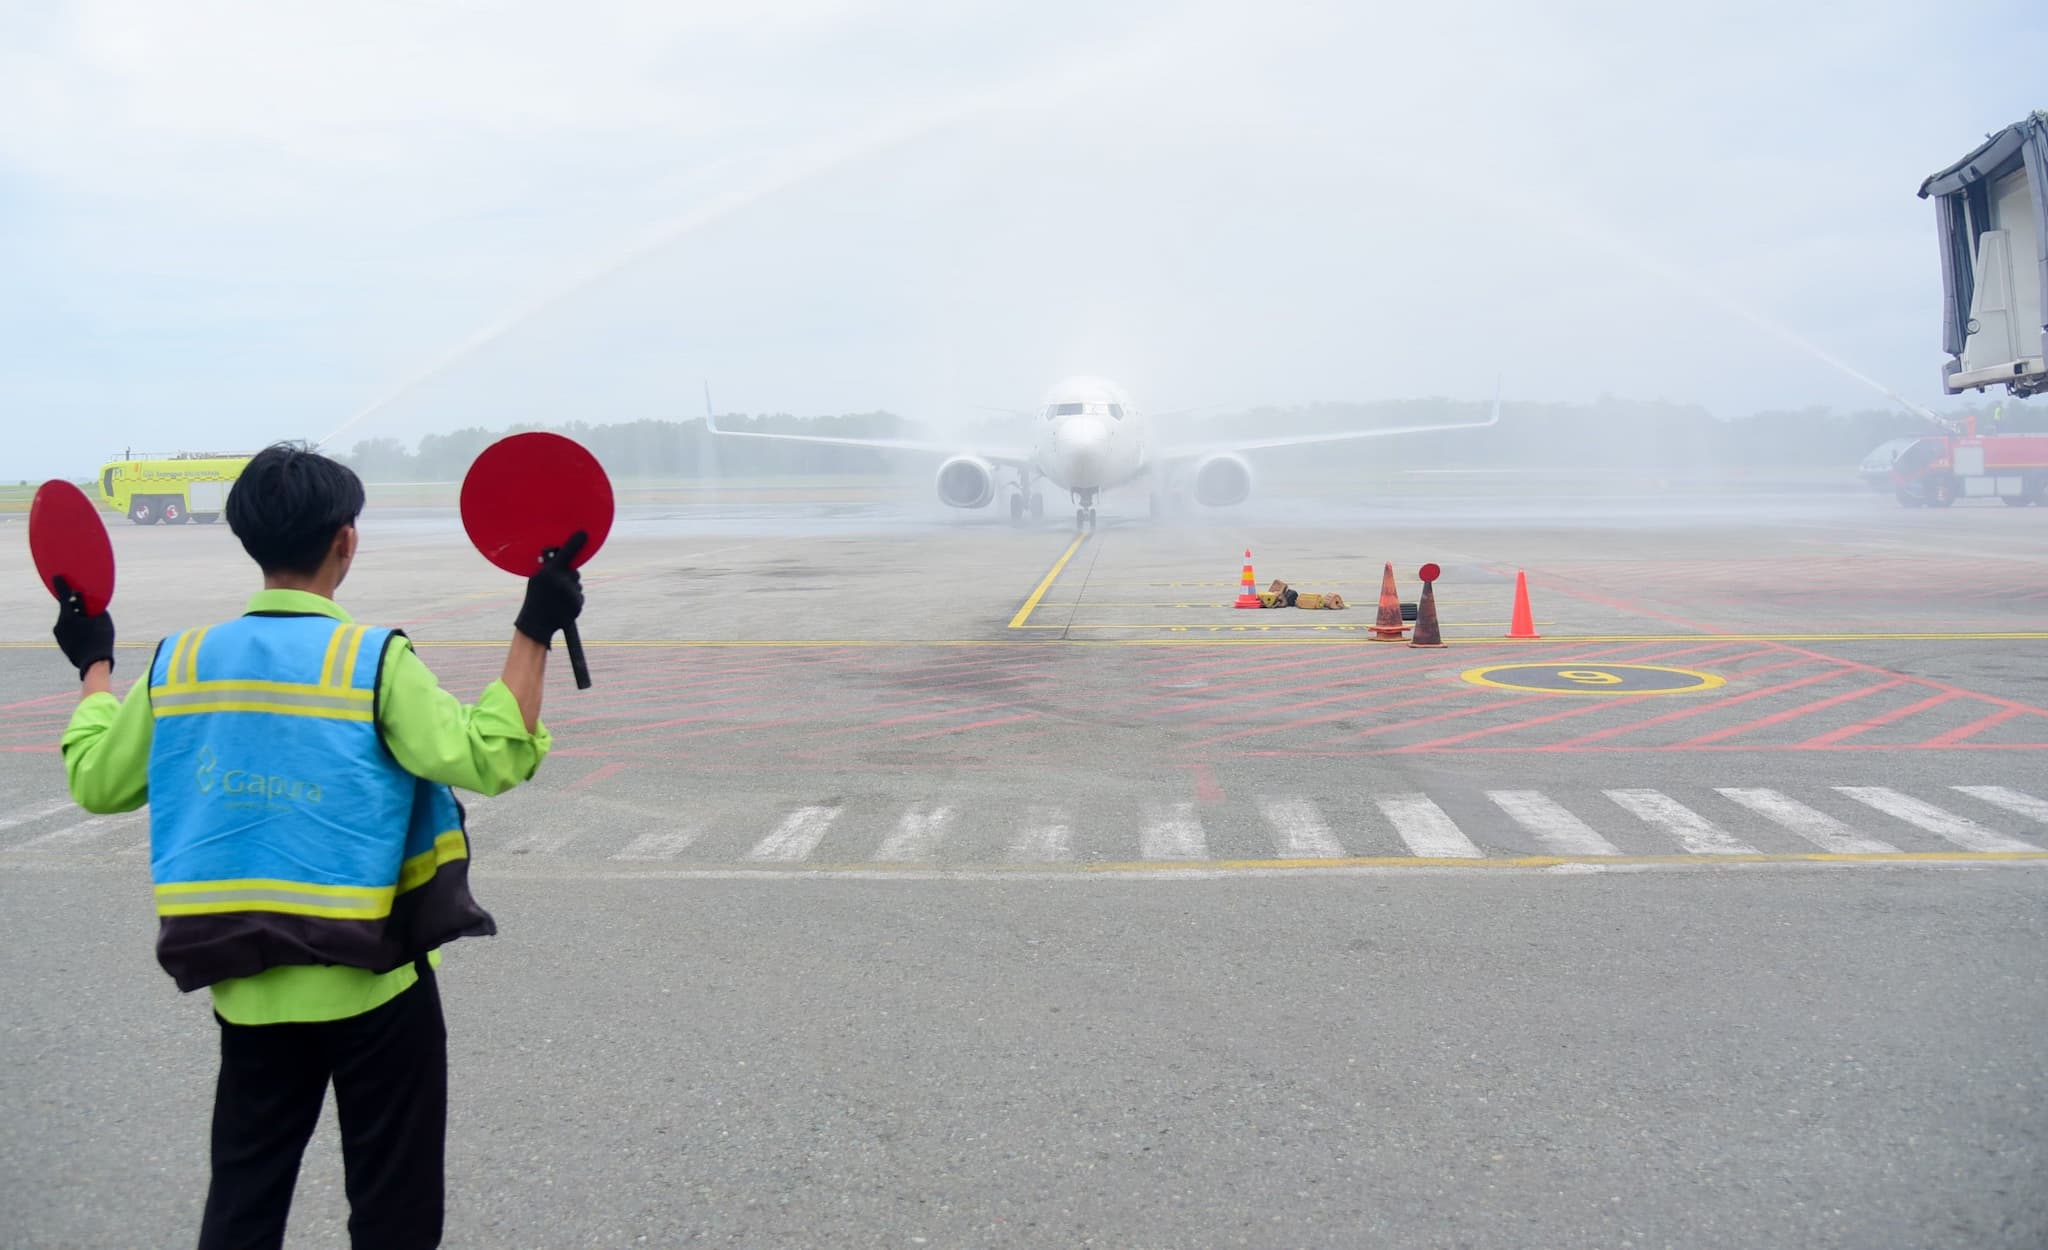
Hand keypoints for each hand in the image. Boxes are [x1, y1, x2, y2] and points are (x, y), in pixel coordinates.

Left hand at [52, 576, 115, 678]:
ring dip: (77, 619)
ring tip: (91, 624)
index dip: (62, 585)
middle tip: (86, 605)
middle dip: (76, 606)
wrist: (94, 664)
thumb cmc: (101, 639)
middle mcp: (59, 624)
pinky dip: (76, 629)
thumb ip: (92, 606)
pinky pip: (69, 631)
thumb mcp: (101, 619)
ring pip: (68, 621)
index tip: (57, 577)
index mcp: (67, 616)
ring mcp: (59, 636)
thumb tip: (86, 600)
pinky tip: (88, 634)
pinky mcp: (62, 644)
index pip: (64, 596)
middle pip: (67, 610)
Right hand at [513, 531, 586, 647]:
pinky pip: (580, 596)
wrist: (536, 624)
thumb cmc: (534, 599)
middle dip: (568, 576)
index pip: (566, 553)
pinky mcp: (578, 604)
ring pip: (577, 584)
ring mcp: (571, 593)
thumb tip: (561, 555)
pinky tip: (562, 606)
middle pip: (575, 572)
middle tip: (556, 586)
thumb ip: (549, 568)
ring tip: (557, 599)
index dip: (575, 542)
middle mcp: (562, 581)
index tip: (584, 533)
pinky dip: (573, 599)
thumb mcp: (536, 579)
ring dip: (571, 589)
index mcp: (549, 572)